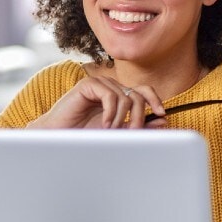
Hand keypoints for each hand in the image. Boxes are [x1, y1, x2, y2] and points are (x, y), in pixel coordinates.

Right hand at [27, 76, 166, 128]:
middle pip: (137, 95)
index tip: (162, 114)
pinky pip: (110, 95)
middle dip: (139, 116)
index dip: (154, 99)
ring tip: (111, 131)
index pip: (143, 90)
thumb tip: (163, 120)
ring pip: (125, 97)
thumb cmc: (84, 135)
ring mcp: (99, 84)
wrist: (58, 136)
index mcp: (118, 96)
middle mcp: (111, 88)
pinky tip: (104, 124)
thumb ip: (138, 126)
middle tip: (132, 132)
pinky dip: (111, 112)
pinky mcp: (88, 85)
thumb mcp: (117, 133)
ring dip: (122, 118)